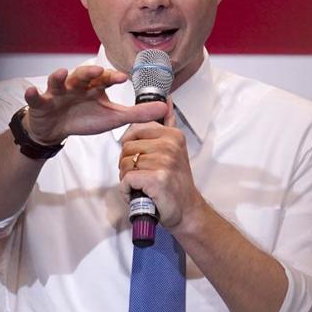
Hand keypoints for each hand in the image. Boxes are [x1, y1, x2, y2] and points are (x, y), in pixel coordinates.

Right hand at [24, 65, 167, 143]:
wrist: (55, 129)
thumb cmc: (84, 118)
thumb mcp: (113, 117)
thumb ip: (137, 113)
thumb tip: (165, 108)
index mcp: (94, 87)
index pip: (104, 78)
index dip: (112, 77)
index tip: (123, 78)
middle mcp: (76, 85)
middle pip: (82, 75)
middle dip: (88, 72)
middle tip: (96, 71)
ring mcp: (57, 93)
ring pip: (59, 81)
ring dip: (59, 77)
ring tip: (61, 74)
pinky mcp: (41, 103)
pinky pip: (36, 97)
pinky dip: (32, 94)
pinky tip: (31, 91)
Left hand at [118, 105, 207, 230]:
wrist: (187, 210)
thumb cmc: (176, 183)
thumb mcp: (176, 149)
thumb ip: (168, 124)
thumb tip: (166, 101)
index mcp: (172, 135)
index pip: (134, 131)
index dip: (131, 148)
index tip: (141, 160)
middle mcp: (169, 145)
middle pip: (126, 148)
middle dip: (127, 165)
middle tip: (141, 176)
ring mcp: (164, 161)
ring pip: (124, 164)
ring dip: (127, 179)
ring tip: (141, 185)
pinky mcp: (156, 178)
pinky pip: (126, 179)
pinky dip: (127, 190)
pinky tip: (138, 194)